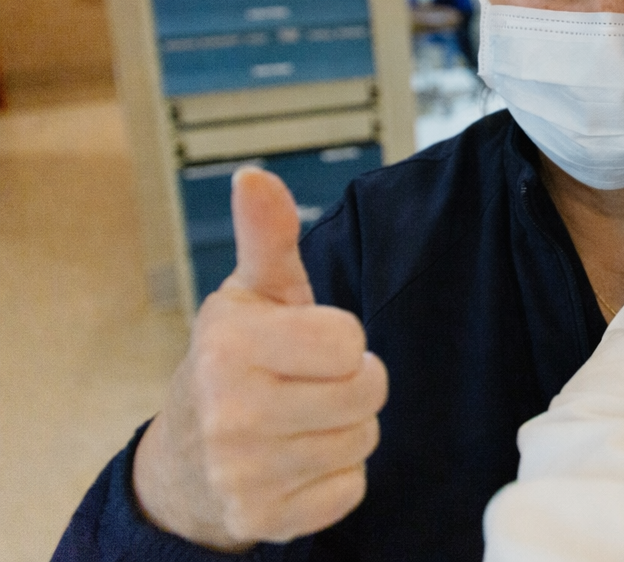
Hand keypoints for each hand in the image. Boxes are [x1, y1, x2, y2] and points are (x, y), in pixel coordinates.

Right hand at [132, 167, 387, 548]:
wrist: (182, 464)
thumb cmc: (232, 364)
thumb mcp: (250, 295)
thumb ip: (267, 235)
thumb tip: (256, 177)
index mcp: (229, 346)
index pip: (350, 341)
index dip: (341, 340)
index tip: (308, 343)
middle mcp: (230, 412)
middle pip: (368, 392)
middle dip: (353, 384)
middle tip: (311, 384)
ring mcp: (243, 473)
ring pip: (363, 440)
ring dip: (346, 430)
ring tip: (302, 420)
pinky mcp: (263, 519)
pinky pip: (350, 490)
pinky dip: (335, 478)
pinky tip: (297, 462)